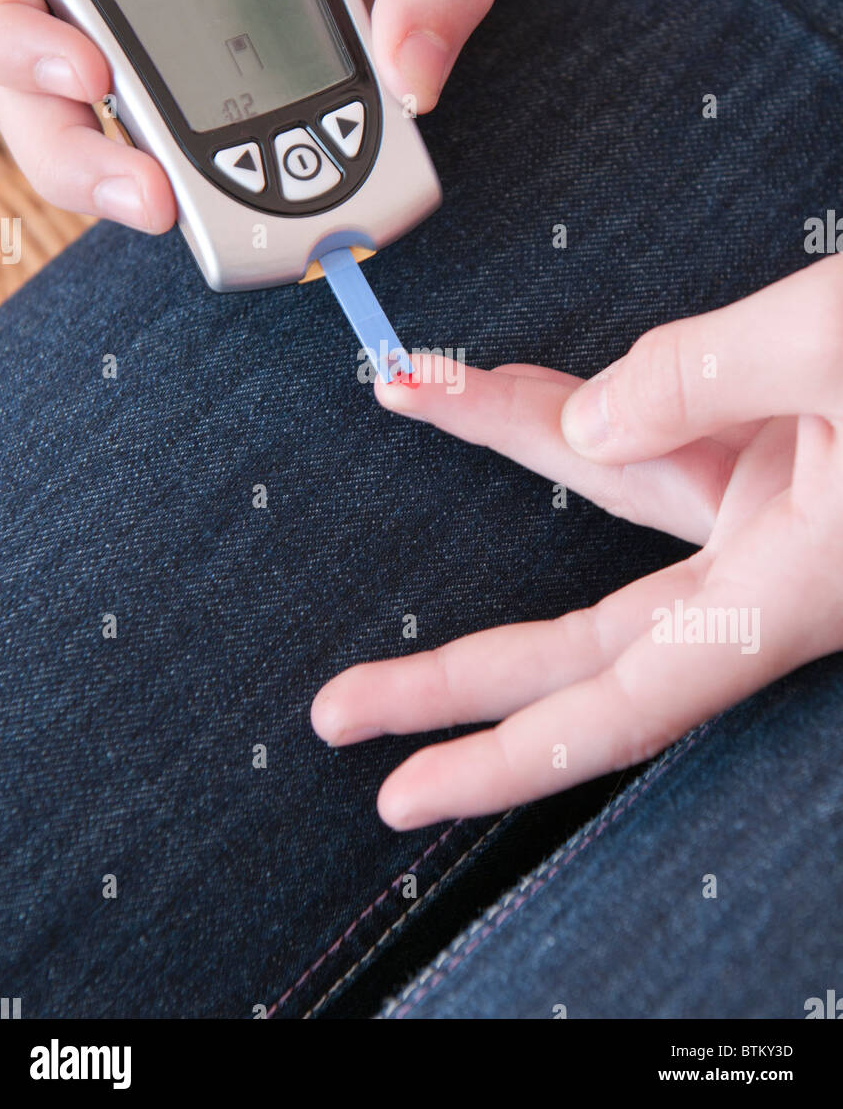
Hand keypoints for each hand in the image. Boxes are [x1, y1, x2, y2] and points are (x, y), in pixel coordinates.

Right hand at [0, 0, 494, 229]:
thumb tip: (411, 83)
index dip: (15, 26)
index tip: (91, 78)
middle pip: (23, 60)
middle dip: (66, 146)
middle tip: (150, 200)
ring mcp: (141, 22)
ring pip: (67, 117)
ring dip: (103, 179)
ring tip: (176, 213)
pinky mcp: (176, 77)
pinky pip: (135, 139)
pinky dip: (160, 182)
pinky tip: (210, 207)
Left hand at [312, 256, 842, 828]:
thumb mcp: (842, 342)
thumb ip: (705, 376)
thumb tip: (583, 416)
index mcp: (792, 587)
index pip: (619, 705)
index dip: (502, 758)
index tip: (400, 792)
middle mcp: (769, 573)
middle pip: (583, 652)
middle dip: (457, 675)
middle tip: (342, 712)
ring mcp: (768, 516)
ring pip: (604, 522)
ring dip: (507, 450)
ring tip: (411, 396)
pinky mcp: (773, 460)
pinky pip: (647, 446)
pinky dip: (574, 411)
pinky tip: (504, 386)